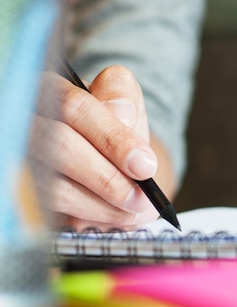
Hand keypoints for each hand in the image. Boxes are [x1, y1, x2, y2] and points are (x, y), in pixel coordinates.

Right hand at [30, 65, 159, 230]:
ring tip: (133, 212)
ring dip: (100, 205)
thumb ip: (124, 99)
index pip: (75, 109)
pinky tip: (111, 217)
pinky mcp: (24, 189)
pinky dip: (87, 218)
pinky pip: (51, 212)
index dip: (114, 140)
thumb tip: (121, 114)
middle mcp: (26, 119)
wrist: (106, 151)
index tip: (145, 167)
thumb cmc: (113, 123)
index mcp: (52, 88)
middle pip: (60, 147)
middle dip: (108, 178)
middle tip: (140, 198)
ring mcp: (21, 156)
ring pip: (52, 186)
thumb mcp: (126, 101)